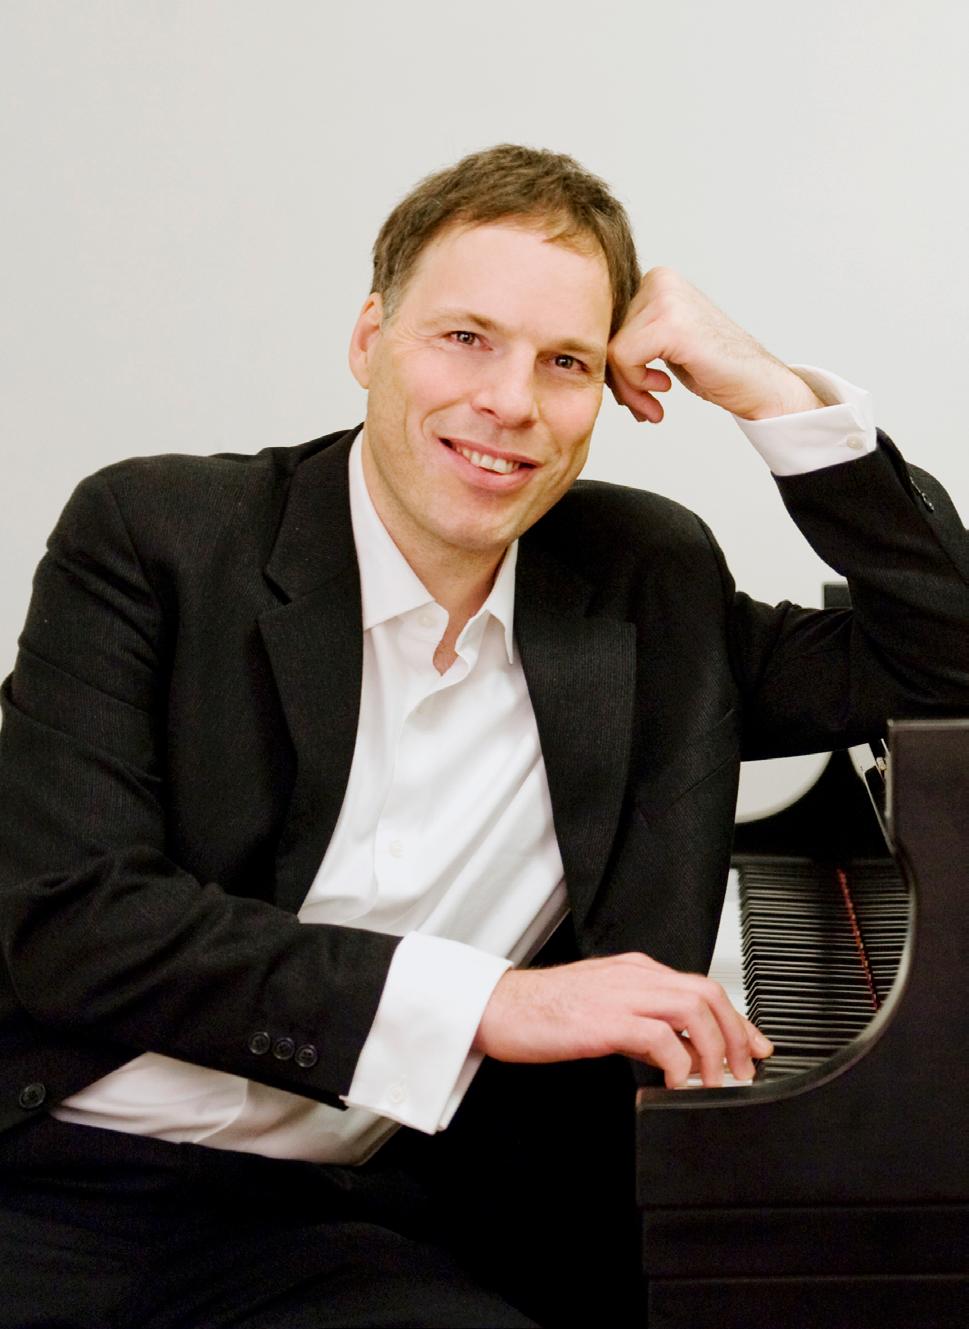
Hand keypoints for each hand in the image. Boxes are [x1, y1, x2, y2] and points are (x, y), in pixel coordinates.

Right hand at [472, 952, 772, 1087]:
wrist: (498, 1008)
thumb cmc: (543, 1012)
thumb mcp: (602, 1008)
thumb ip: (641, 1021)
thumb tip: (678, 1050)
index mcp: (635, 970)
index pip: (702, 986)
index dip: (736, 1019)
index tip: (754, 1048)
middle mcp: (634, 975)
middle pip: (707, 994)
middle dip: (737, 1034)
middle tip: (744, 1070)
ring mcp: (620, 994)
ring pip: (693, 1010)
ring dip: (714, 1050)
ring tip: (713, 1082)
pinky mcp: (605, 1020)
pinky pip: (660, 1038)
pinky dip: (678, 1064)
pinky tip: (675, 1083)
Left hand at [607, 267, 822, 423]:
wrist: (758, 384)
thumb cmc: (712, 367)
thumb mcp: (661, 344)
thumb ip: (629, 338)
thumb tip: (581, 352)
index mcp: (656, 280)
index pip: (606, 324)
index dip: (613, 364)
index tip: (633, 392)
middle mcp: (659, 280)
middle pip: (605, 336)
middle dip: (619, 380)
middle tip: (643, 405)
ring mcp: (666, 298)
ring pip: (611, 350)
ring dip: (628, 389)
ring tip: (652, 405)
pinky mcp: (670, 324)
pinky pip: (623, 358)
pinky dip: (636, 386)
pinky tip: (662, 392)